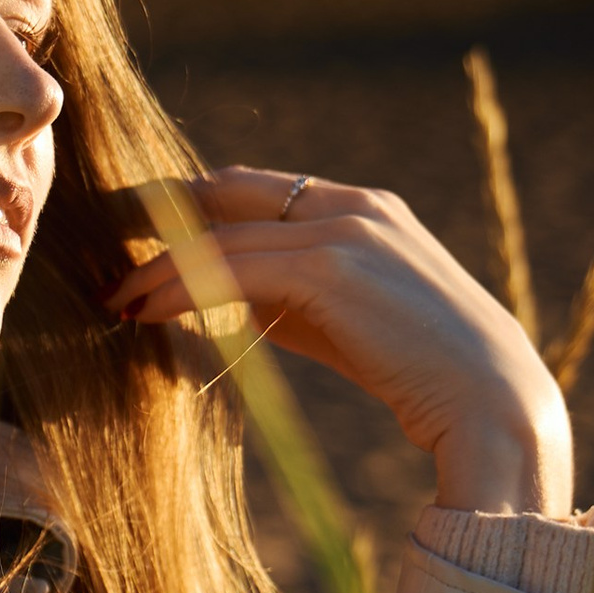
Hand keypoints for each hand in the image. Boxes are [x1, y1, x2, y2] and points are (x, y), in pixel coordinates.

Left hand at [107, 166, 571, 513]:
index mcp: (362, 208)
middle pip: (229, 191)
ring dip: (158, 267)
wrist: (490, 402)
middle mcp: (353, 204)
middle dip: (158, 212)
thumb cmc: (419, 374)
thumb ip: (290, 298)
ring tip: (114, 298)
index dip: (192, 206)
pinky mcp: (332, 266)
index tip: (138, 229)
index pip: (255, 189)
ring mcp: (345, 229)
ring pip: (223, 234)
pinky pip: (233, 267)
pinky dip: (181, 287)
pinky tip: (146, 311)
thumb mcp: (345, 323)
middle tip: (103, 241)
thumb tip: (222, 299)